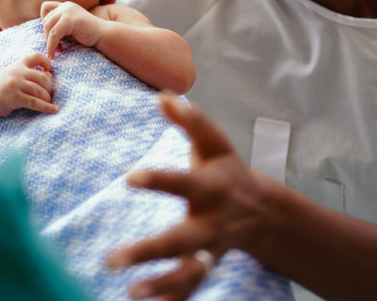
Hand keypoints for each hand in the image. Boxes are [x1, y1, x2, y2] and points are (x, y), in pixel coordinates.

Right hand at [0, 52, 57, 116]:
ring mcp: (15, 84)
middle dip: (49, 87)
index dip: (46, 61)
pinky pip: (34, 102)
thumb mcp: (14, 76)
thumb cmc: (3, 88)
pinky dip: (46, 107)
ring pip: (39, 90)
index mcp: (18, 65)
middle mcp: (16, 72)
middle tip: (50, 94)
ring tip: (50, 103)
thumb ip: (30, 74)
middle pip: (42, 77)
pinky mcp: (14, 97)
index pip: (35, 56)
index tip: (49, 70)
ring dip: (48, 98)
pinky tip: (54, 110)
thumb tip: (50, 75)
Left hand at [41, 1, 103, 58]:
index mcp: (66, 5)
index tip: (52, 33)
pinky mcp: (70, 20)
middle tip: (57, 46)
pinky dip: (51, 46)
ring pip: (48, 27)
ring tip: (58, 50)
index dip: (44, 20)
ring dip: (50, 41)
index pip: (45, 7)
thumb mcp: (70, 27)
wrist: (104, 35)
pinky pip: (53, 34)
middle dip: (48, 35)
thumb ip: (58, 26)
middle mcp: (66, 5)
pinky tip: (54, 54)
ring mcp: (68, 11)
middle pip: (45, 20)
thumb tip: (43, 33)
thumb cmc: (88, 34)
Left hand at [108, 94, 272, 299]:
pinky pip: (190, 287)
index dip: (159, 180)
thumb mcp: (213, 141)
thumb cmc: (226, 169)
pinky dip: (173, 299)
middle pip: (182, 240)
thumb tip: (163, 95)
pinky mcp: (206, 264)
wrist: (261, 210)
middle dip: (150, 251)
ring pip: (188, 272)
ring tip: (132, 291)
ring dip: (162, 284)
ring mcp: (210, 249)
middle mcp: (212, 223)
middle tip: (114, 259)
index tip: (129, 177)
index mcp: (211, 188)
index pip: (183, 183)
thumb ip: (190, 120)